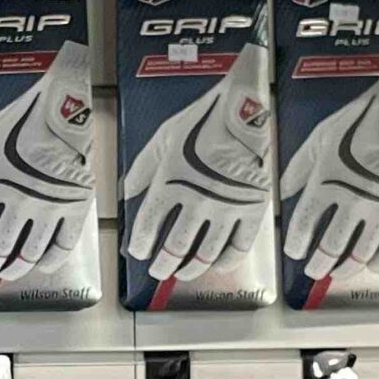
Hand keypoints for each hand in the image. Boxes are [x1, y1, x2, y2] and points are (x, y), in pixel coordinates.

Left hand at [0, 41, 94, 283]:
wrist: (64, 107)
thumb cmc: (22, 118)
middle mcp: (18, 200)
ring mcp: (49, 206)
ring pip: (29, 252)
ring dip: (16, 267)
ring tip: (9, 271)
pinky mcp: (75, 207)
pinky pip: (64, 245)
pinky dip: (52, 260)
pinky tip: (43, 265)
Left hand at [122, 44, 271, 283]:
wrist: (244, 106)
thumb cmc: (201, 118)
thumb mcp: (163, 138)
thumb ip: (142, 168)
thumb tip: (126, 191)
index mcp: (169, 182)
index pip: (147, 228)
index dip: (141, 247)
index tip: (139, 253)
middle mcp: (196, 200)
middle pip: (175, 248)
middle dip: (163, 265)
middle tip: (158, 271)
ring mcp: (226, 207)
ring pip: (205, 254)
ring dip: (191, 268)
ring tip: (183, 272)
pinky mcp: (252, 209)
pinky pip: (239, 247)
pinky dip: (226, 262)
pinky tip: (217, 265)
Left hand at [280, 42, 378, 283]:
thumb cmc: (358, 120)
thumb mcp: (320, 137)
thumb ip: (299, 168)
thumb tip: (284, 192)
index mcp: (325, 183)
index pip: (304, 226)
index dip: (297, 245)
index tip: (295, 252)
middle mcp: (350, 202)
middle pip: (331, 247)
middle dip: (319, 264)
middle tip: (314, 270)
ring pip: (361, 253)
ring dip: (347, 266)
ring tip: (339, 271)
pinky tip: (372, 264)